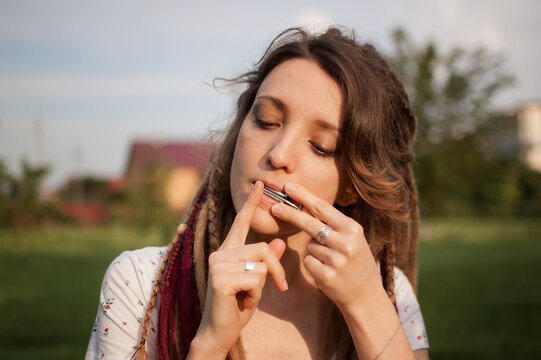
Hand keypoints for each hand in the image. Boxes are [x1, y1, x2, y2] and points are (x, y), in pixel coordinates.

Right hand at [190, 181, 287, 358]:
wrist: (220, 334)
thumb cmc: (238, 307)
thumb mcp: (257, 282)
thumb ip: (266, 262)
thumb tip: (281, 243)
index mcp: (229, 251)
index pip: (241, 222)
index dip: (252, 203)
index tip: (262, 184)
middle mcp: (221, 253)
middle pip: (264, 248)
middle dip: (277, 270)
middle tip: (280, 287)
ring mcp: (218, 265)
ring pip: (261, 263)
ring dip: (263, 286)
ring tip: (248, 298)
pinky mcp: (220, 279)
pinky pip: (255, 278)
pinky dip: (256, 295)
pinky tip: (243, 303)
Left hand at [270, 183, 381, 311]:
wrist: (366, 296)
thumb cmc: (356, 263)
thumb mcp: (353, 239)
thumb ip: (334, 225)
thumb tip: (306, 206)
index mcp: (353, 229)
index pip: (323, 208)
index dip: (304, 196)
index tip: (288, 187)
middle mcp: (346, 242)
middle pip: (310, 223)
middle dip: (290, 214)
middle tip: (274, 207)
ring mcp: (336, 260)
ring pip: (309, 246)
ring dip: (314, 252)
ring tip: (332, 262)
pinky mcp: (326, 275)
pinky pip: (308, 261)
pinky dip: (313, 265)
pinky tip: (328, 272)